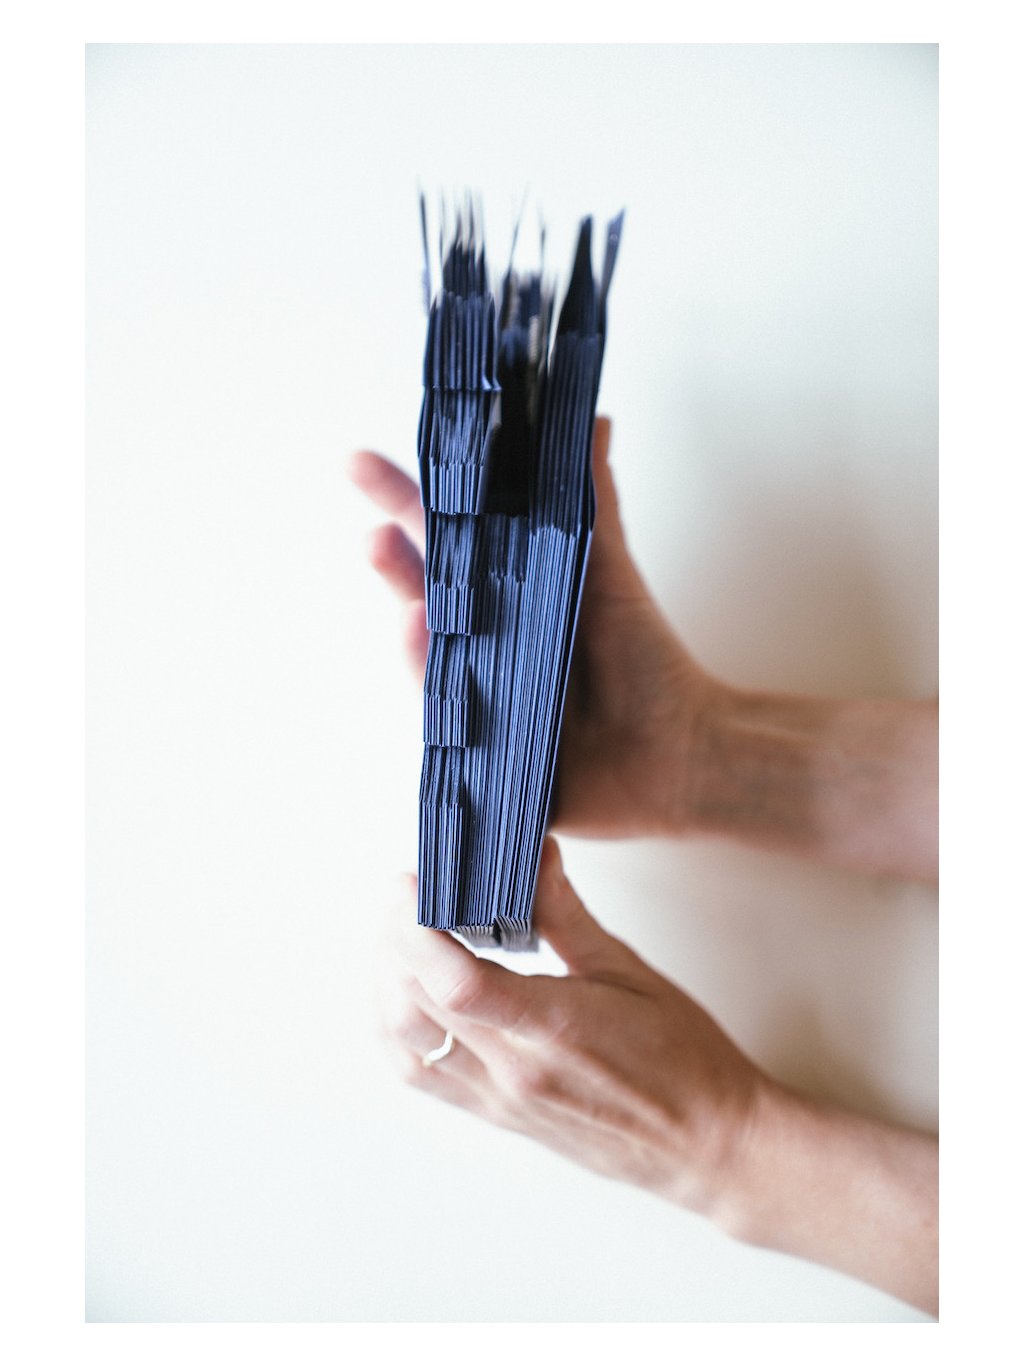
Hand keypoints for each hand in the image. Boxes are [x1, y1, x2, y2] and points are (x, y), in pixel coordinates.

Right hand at [349, 418, 713, 838]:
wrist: (678, 753)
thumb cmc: (645, 664)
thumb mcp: (610, 575)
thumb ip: (592, 500)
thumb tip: (589, 419)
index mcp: (509, 589)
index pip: (445, 535)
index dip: (403, 499)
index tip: (358, 463)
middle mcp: (484, 634)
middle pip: (422, 587)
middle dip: (392, 557)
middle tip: (375, 531)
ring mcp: (476, 687)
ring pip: (425, 645)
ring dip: (409, 612)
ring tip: (403, 586)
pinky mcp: (478, 742)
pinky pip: (442, 708)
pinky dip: (428, 674)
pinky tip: (421, 640)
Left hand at [378, 836, 762, 1216]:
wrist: (707, 1144)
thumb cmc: (682, 1056)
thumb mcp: (630, 970)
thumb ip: (567, 913)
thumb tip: (532, 853)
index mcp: (554, 1029)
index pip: (457, 982)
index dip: (417, 928)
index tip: (412, 883)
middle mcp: (514, 1071)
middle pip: (416, 1002)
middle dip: (397, 938)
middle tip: (412, 895)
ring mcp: (499, 1099)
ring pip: (404, 1042)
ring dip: (388, 983)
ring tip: (405, 938)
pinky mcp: (495, 1116)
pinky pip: (421, 1074)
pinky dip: (398, 1029)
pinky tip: (409, 995)